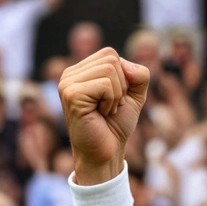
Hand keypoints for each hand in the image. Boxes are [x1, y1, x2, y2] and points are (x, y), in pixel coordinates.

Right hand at [59, 48, 150, 184]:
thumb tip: (126, 64)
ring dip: (116, 95)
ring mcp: (67, 83)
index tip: (114, 98)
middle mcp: (69, 74)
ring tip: (105, 110)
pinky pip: (105, 84)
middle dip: (121, 86)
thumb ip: (139, 74)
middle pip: (111, 59)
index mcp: (80, 70)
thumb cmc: (117, 124)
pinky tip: (100, 114)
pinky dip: (111, 101)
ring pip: (109, 70)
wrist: (107, 151)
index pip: (110, 54)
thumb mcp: (135, 94)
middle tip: (110, 106)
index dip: (123, 77)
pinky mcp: (71, 94)